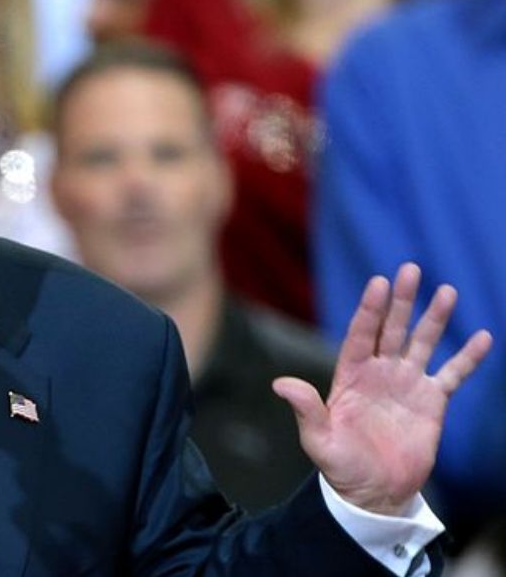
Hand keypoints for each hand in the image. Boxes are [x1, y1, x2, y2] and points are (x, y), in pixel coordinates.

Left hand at [272, 263, 492, 515]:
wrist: (375, 493)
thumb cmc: (341, 466)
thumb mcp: (319, 440)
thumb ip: (306, 410)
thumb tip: (280, 384)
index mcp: (350, 376)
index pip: (360, 335)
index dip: (369, 310)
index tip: (378, 283)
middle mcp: (379, 373)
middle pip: (391, 329)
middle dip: (401, 301)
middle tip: (410, 269)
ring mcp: (407, 384)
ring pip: (422, 343)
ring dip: (435, 318)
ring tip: (447, 291)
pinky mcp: (432, 402)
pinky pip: (453, 374)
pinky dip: (468, 357)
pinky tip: (482, 336)